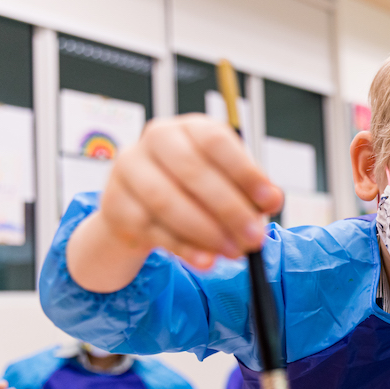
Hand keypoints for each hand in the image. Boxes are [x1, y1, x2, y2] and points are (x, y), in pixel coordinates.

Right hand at [67, 116, 283, 291]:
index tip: (271, 201)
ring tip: (233, 251)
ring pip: (166, 202)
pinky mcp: (117, 206)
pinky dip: (183, 248)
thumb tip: (272, 200)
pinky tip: (206, 260)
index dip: (246, 172)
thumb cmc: (193, 187)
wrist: (141, 205)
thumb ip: (250, 190)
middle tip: (254, 237)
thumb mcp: (226, 181)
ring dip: (205, 231)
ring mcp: (130, 171)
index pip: (216, 141)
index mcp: (189, 128)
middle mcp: (156, 140)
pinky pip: (151, 230)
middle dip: (228, 209)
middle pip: (191, 171)